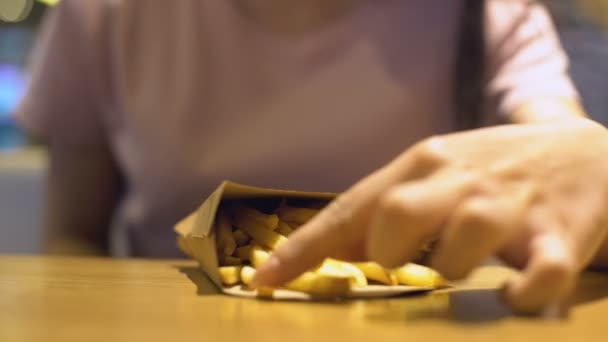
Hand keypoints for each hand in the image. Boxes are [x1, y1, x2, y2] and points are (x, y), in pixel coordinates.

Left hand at [253, 118, 607, 312]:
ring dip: (451, 270)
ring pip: (459, 246)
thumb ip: (382, 207)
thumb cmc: (488, 169)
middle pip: (395, 216)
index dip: (305, 246)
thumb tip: (321, 249)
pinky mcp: (561, 235)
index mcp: (421, 163)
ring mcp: (510, 207)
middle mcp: (459, 179)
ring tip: (466, 263)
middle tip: (403, 262)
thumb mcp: (432, 173)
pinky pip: (536, 277)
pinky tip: (513, 293)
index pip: (352, 207)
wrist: (580, 150)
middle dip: (386, 253)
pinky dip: (520, 296)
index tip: (264, 278)